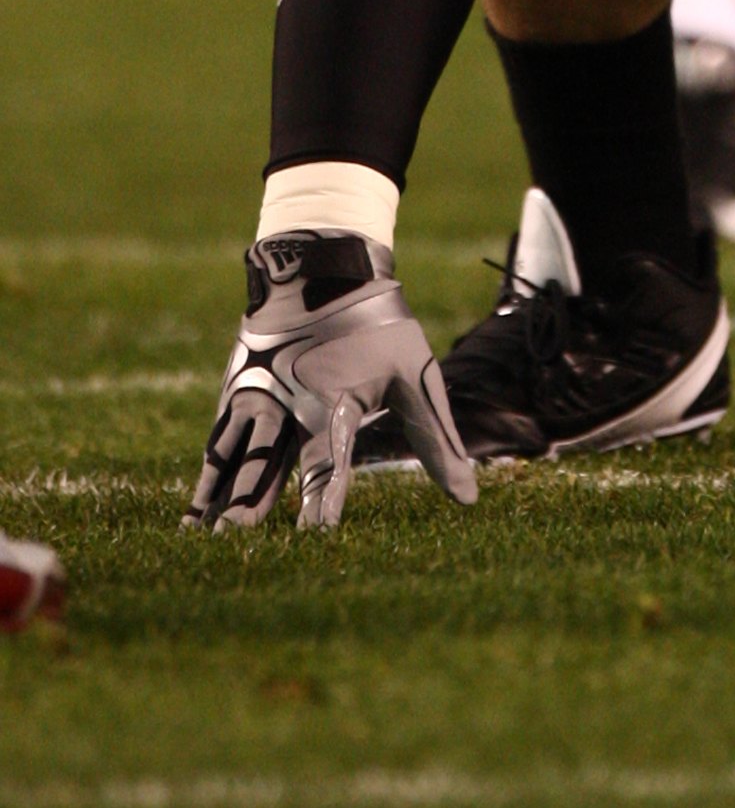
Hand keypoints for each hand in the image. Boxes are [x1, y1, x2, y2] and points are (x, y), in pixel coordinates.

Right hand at [185, 232, 474, 531]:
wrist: (321, 265)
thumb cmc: (378, 325)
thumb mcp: (415, 374)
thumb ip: (437, 440)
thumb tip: (467, 497)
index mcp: (333, 402)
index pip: (328, 464)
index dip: (321, 503)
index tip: (313, 540)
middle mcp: (288, 403)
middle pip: (267, 463)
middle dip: (250, 504)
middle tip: (233, 542)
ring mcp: (257, 396)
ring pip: (234, 455)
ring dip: (219, 497)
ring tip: (203, 538)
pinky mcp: (238, 390)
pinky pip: (219, 441)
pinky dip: (207, 476)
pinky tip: (195, 509)